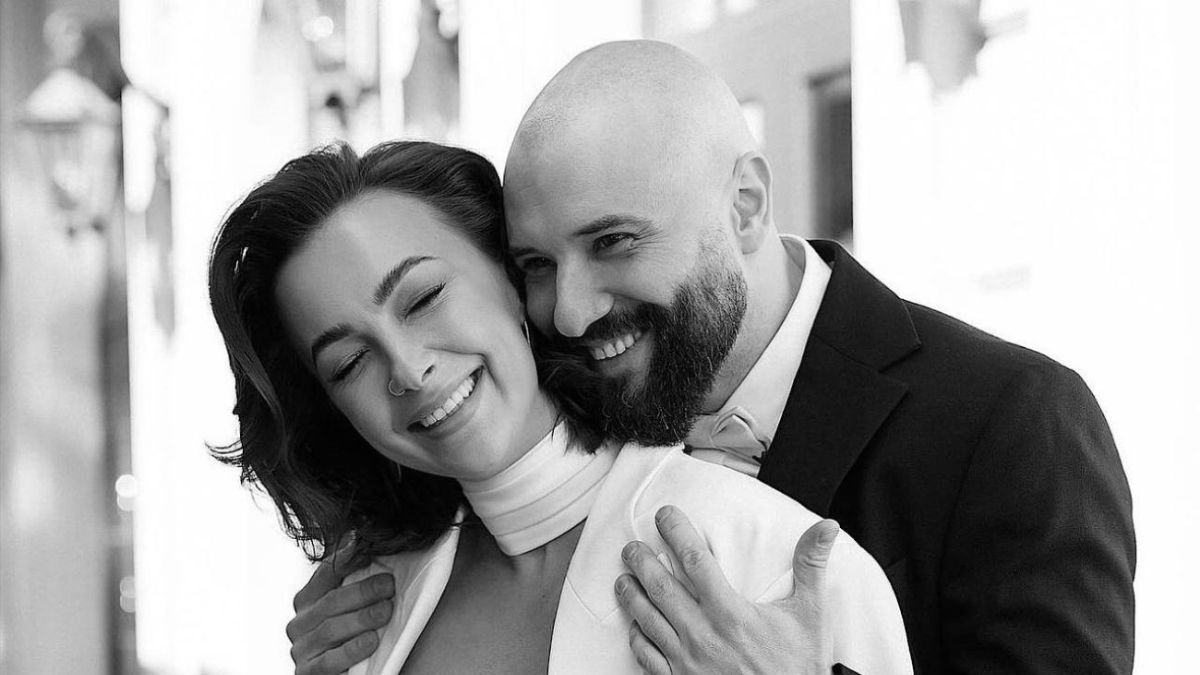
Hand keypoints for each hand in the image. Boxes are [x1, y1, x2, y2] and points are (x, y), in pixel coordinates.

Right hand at [286, 547, 395, 674]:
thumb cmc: (349, 638)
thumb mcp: (350, 606)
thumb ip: (351, 577)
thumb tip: (358, 536)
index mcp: (307, 600)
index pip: (324, 573)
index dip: (344, 558)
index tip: (364, 544)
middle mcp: (299, 623)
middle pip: (331, 602)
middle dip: (362, 591)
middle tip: (389, 586)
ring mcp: (301, 649)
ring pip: (330, 629)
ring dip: (362, 618)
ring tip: (385, 611)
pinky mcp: (307, 673)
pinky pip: (329, 661)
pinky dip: (352, 649)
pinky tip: (371, 641)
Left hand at [614, 505, 838, 674]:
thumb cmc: (797, 667)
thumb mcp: (811, 614)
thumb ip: (811, 566)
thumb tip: (825, 528)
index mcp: (732, 614)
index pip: (695, 561)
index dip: (676, 533)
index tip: (665, 516)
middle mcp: (704, 636)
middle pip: (661, 588)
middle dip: (641, 562)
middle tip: (632, 547)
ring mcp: (688, 662)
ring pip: (648, 621)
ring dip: (632, 596)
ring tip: (624, 577)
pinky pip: (648, 658)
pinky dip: (637, 639)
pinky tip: (634, 625)